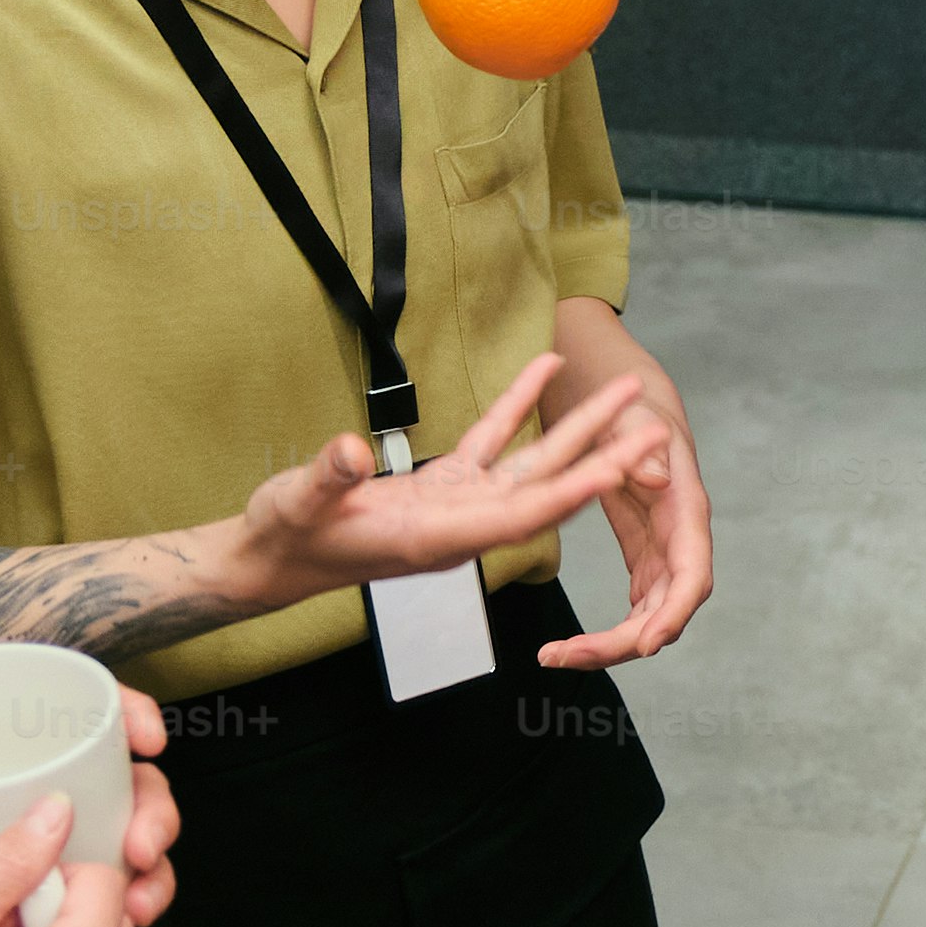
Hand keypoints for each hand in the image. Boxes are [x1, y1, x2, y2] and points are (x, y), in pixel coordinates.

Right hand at [235, 350, 663, 596]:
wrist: (271, 557)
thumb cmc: (284, 539)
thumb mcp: (298, 507)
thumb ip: (328, 481)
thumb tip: (348, 452)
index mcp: (438, 538)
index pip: (519, 516)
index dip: (569, 492)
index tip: (617, 469)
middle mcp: (461, 524)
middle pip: (547, 489)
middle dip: (602, 459)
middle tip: (654, 429)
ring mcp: (456, 504)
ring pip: (531, 462)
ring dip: (577, 428)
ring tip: (620, 391)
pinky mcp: (441, 485)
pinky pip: (492, 440)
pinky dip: (519, 405)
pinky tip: (544, 369)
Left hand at [542, 300, 712, 663]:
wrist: (635, 408)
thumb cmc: (637, 411)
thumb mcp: (633, 420)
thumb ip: (642, 447)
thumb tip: (657, 478)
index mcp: (684, 511)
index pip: (692, 575)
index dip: (674, 614)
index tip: (647, 644)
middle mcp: (680, 541)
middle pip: (667, 611)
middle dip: (625, 643)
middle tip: (569, 656)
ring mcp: (664, 553)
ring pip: (650, 617)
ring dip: (611, 645)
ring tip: (558, 656)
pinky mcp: (645, 556)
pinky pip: (636, 607)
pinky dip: (608, 630)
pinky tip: (574, 645)